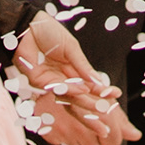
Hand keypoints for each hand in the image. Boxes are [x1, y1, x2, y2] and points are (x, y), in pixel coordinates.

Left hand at [10, 13, 136, 144]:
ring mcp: (51, 82)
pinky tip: (83, 91)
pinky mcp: (38, 82)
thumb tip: (98, 83)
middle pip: (80, 97)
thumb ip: (83, 67)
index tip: (116, 95)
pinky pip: (57, 88)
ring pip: (70, 97)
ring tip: (99, 108)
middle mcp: (63, 79)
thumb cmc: (49, 33)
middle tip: (106, 118)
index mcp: (72, 71)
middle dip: (94, 108)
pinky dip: (71, 90)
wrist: (27, 27)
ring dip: (85, 103)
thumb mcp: (72, 49)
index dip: (102, 92)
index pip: (89, 86)